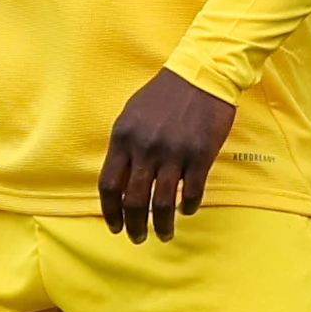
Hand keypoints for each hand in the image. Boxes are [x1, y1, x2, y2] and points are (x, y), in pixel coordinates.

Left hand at [98, 69, 234, 242]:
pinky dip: (188, 206)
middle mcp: (145, 148)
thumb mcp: (131, 114)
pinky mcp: (200, 155)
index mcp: (123, 137)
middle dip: (134, 226)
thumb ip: (124, 146)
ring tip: (163, 234)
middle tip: (137, 238)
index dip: (110, 211)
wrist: (201, 73)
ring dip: (162, 225)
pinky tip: (187, 210)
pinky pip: (192, 192)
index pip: (108, 185)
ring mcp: (173, 153)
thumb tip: (118, 180)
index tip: (114, 226)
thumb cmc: (164, 94)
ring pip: (162, 203)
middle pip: (133, 200)